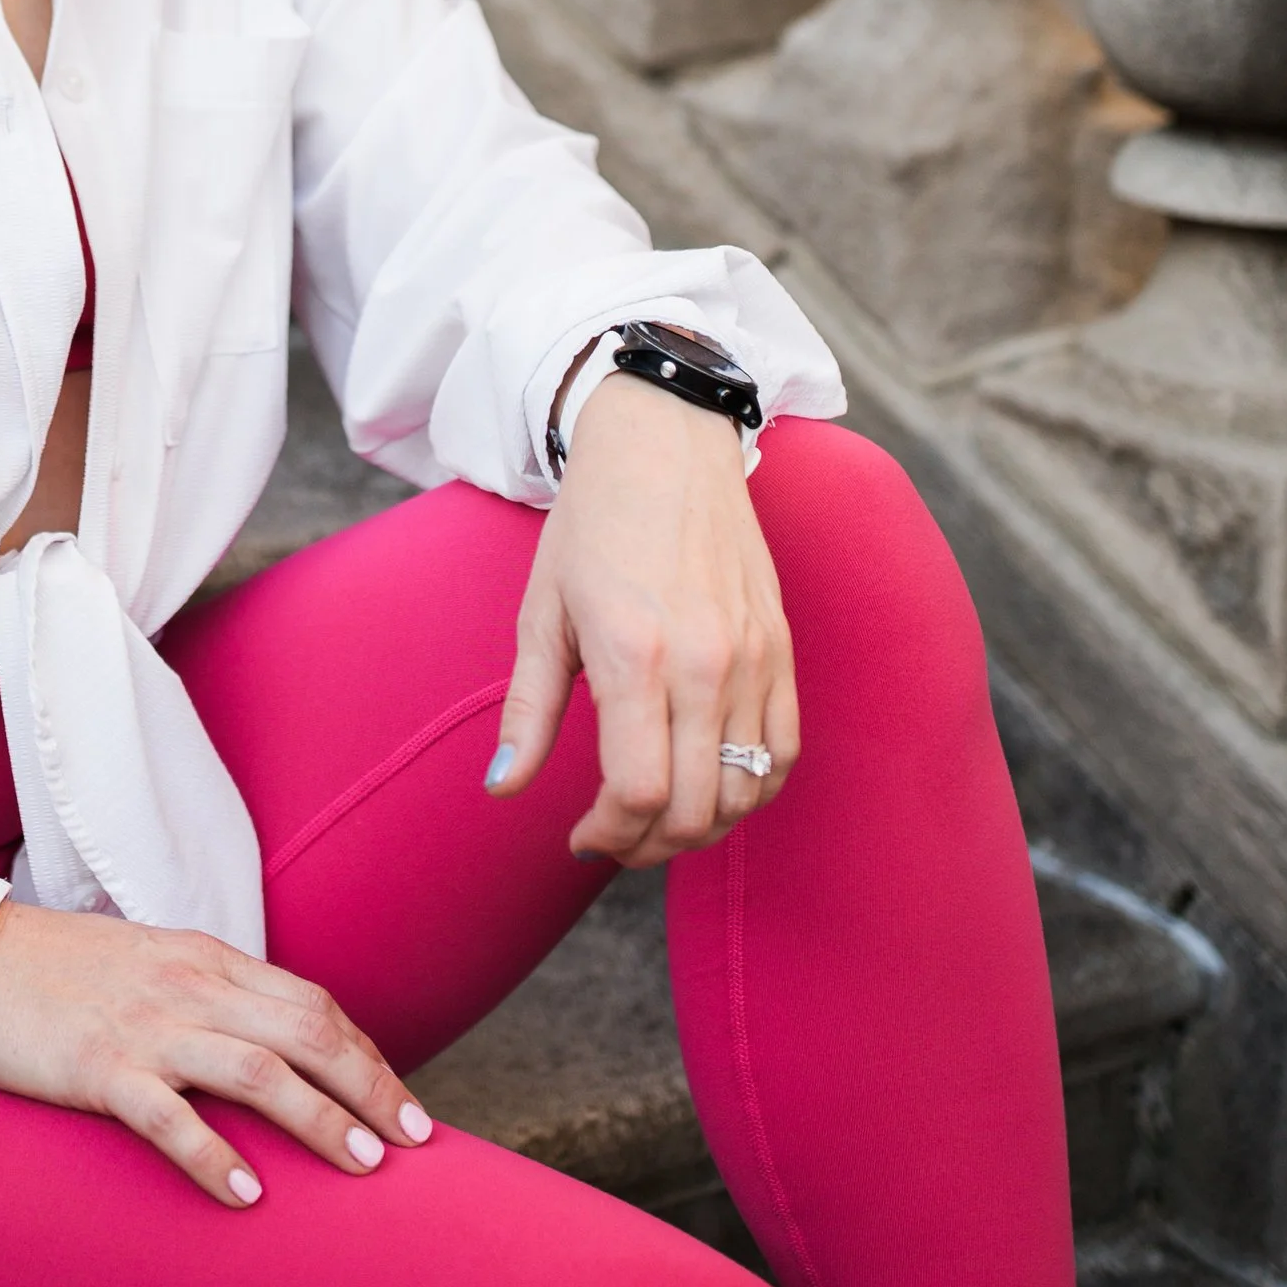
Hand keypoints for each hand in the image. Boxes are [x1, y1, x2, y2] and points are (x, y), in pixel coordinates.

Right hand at [0, 894, 432, 1207]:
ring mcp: (144, 1025)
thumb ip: (208, 996)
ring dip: (319, 1119)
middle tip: (416, 1143)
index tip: (406, 1106)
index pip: (311, 1003)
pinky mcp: (96, 1066)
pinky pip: (168, 1113)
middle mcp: (188, 986)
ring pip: (257, 1069)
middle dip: (370, 1086)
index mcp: (206, 959)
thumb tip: (270, 1047)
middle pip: (305, 1031)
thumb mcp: (149, 965)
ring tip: (363, 1167)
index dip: (367, 1055)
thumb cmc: (58, 972)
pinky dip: (214, 1155)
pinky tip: (248, 1195)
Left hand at [486, 370, 797, 865]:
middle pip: (697, 807)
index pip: (640, 791)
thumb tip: (502, 788)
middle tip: (615, 836)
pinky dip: (753, 788)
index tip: (582, 836)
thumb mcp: (542, 613)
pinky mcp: (782, 647)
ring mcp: (753, 656)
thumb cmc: (592, 525)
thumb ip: (528, 710)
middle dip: (650, 842)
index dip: (610, 834)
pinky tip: (714, 785)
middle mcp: (704, 662)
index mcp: (634, 654)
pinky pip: (785, 751)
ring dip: (703, 825)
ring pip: (748, 791)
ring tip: (660, 816)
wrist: (665, 443)